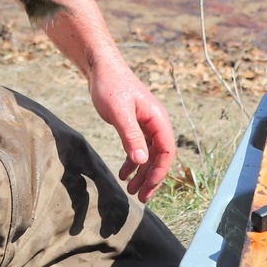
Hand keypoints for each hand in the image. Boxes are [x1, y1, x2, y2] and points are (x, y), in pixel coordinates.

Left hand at [88, 54, 175, 201]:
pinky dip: (132, 162)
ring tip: (130, 190)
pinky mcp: (134, 124)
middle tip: (140, 198)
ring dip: (141, 173)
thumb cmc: (110, 85)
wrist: (100, 68)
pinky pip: (138, 148)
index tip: (147, 189)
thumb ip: (130, 136)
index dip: (159, 172)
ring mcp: (146, 124)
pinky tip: (122, 173)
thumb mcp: (119, 112)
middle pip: (159, 157)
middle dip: (151, 178)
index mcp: (158, 119)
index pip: (166, 151)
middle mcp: (156, 122)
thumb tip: (142, 160)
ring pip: (148, 155)